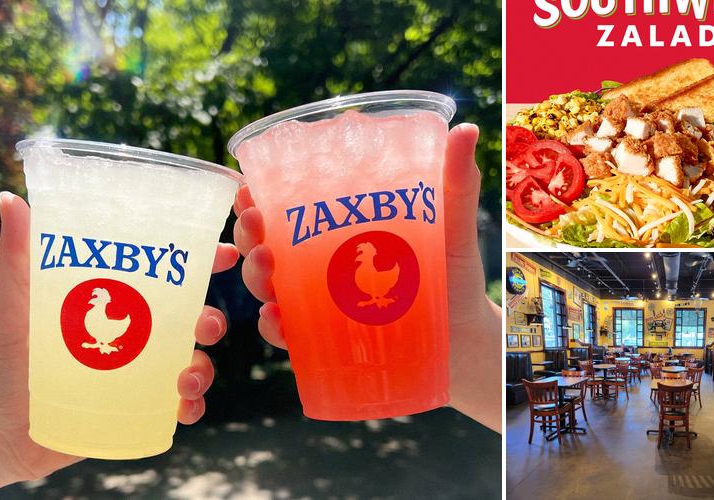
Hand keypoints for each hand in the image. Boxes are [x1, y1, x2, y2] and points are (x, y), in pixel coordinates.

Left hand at [0, 193, 239, 497]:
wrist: (3, 429)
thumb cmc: (9, 358)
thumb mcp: (15, 304)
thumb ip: (17, 256)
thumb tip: (8, 199)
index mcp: (116, 297)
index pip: (166, 272)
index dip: (203, 258)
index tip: (226, 253)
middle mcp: (136, 332)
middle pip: (191, 316)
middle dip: (210, 318)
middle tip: (204, 325)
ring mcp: (141, 371)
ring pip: (193, 361)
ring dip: (203, 366)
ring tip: (185, 378)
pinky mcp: (140, 407)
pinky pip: (179, 405)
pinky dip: (190, 405)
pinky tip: (181, 407)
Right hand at [232, 123, 502, 431]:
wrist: (467, 336)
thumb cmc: (454, 273)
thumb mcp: (451, 223)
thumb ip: (455, 182)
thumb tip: (467, 129)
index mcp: (336, 228)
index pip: (283, 206)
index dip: (257, 194)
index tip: (248, 186)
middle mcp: (317, 263)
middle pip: (263, 243)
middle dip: (246, 231)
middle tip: (255, 222)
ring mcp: (318, 301)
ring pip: (267, 284)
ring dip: (255, 273)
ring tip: (266, 263)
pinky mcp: (325, 339)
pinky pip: (288, 334)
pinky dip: (275, 326)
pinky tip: (276, 318)